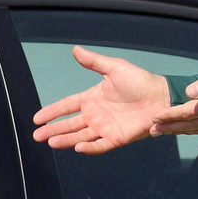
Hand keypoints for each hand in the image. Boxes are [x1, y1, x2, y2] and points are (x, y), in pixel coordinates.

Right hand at [32, 46, 168, 153]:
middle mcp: (95, 115)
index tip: (36, 118)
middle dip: (52, 130)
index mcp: (92, 98)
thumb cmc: (140, 81)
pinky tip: (77, 147)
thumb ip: (93, 62)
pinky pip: (100, 146)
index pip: (67, 106)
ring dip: (65, 140)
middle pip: (69, 125)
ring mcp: (105, 128)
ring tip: (50, 142)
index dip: (52, 112)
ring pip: (80, 137)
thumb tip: (75, 49)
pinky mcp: (116, 138)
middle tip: (36, 136)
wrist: (161, 95)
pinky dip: (88, 148)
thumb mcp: (114, 68)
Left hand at [149, 62, 197, 135]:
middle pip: (189, 126)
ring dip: (180, 132)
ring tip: (166, 132)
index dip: (170, 116)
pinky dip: (196, 131)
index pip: (187, 113)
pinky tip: (191, 130)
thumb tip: (190, 92)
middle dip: (170, 128)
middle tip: (152, 131)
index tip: (155, 118)